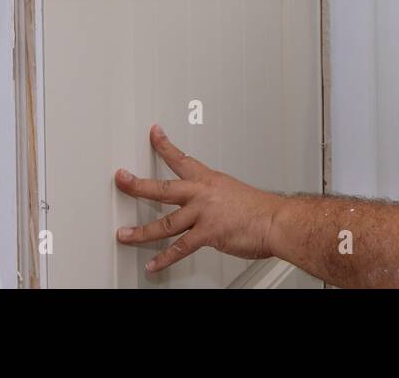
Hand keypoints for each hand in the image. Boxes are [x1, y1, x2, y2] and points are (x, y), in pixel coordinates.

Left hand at [115, 124, 281, 273]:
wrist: (277, 221)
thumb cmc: (262, 210)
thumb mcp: (236, 194)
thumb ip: (217, 200)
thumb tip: (211, 208)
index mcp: (211, 180)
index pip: (182, 159)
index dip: (165, 146)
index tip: (154, 134)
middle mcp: (203, 194)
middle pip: (163, 188)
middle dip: (137, 184)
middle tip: (121, 179)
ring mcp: (203, 214)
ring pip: (164, 223)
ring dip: (141, 231)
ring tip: (125, 235)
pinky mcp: (207, 233)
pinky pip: (180, 248)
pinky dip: (165, 259)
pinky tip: (153, 264)